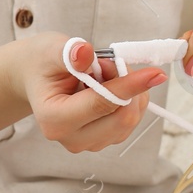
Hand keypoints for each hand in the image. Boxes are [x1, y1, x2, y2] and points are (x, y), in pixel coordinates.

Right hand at [9, 34, 165, 152]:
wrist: (36, 78)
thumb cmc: (43, 63)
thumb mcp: (51, 49)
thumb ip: (69, 53)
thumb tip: (85, 53)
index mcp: (54, 119)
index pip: (102, 104)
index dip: (130, 86)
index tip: (156, 73)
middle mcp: (72, 138)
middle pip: (122, 118)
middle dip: (129, 85)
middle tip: (111, 62)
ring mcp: (90, 143)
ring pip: (130, 119)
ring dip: (130, 91)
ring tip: (104, 71)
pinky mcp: (103, 140)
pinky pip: (130, 120)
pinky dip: (130, 98)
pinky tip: (111, 84)